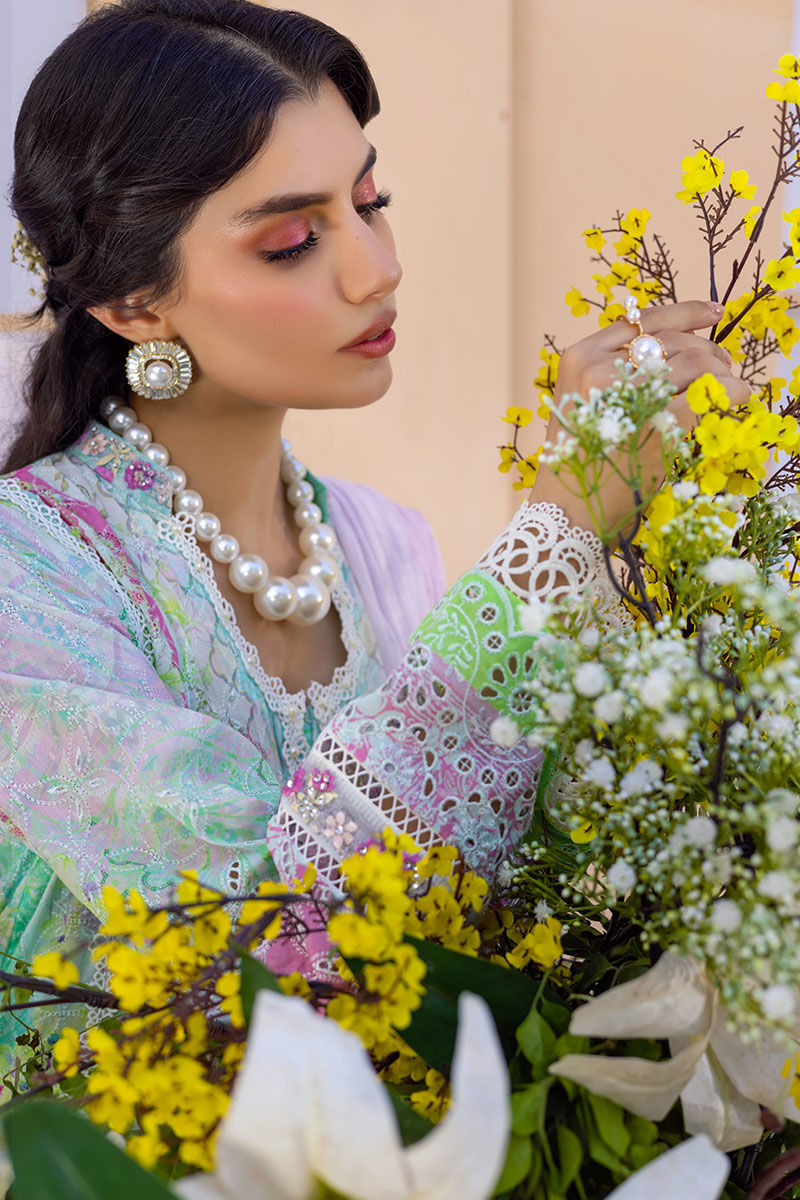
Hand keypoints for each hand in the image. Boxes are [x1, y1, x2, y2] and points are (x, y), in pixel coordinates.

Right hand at [529, 299, 750, 535]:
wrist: (569, 509)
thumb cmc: (581, 462)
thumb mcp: (585, 404)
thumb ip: (616, 374)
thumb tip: (685, 353)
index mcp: (579, 358)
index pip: (642, 321)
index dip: (686, 312)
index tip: (714, 313)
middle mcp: (600, 370)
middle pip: (673, 341)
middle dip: (707, 350)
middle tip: (723, 367)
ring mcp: (627, 395)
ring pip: (695, 362)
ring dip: (721, 371)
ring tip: (730, 386)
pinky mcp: (655, 423)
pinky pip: (706, 393)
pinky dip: (731, 391)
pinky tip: (737, 398)